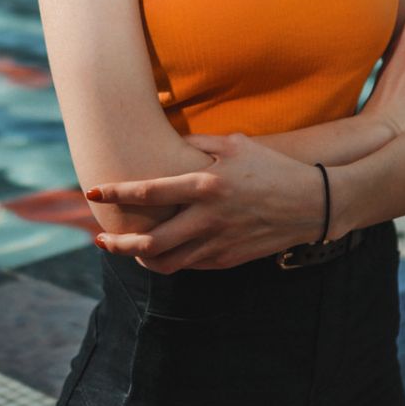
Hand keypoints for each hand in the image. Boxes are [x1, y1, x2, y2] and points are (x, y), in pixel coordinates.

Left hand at [88, 133, 323, 271]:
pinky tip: (160, 252)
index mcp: (205, 184)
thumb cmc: (272, 167)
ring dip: (139, 258)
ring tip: (126, 249)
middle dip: (118, 243)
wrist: (312, 203)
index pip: (149, 191)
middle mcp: (207, 217)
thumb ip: (198, 143)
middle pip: (149, 241)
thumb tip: (169, 139)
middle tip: (100, 239)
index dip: (116, 192)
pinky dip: (170, 261)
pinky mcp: (227, 259)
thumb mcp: (235, 144)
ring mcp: (217, 242)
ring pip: (166, 262)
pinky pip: (189, 266)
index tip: (92, 191)